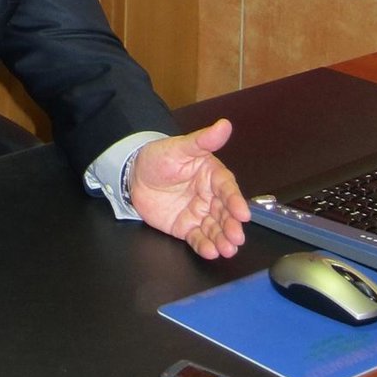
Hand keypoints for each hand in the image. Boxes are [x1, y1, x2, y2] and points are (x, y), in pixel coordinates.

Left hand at [129, 119, 250, 258]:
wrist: (134, 174)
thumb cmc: (160, 157)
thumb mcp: (180, 147)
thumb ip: (202, 140)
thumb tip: (225, 124)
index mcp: (212, 176)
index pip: (228, 189)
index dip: (236, 201)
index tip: (243, 213)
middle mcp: (210, 197)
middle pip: (225, 213)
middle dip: (232, 226)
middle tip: (236, 237)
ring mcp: (199, 214)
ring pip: (215, 229)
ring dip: (223, 240)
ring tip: (227, 249)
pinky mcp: (186, 228)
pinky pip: (198, 239)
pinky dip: (205, 246)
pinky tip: (210, 251)